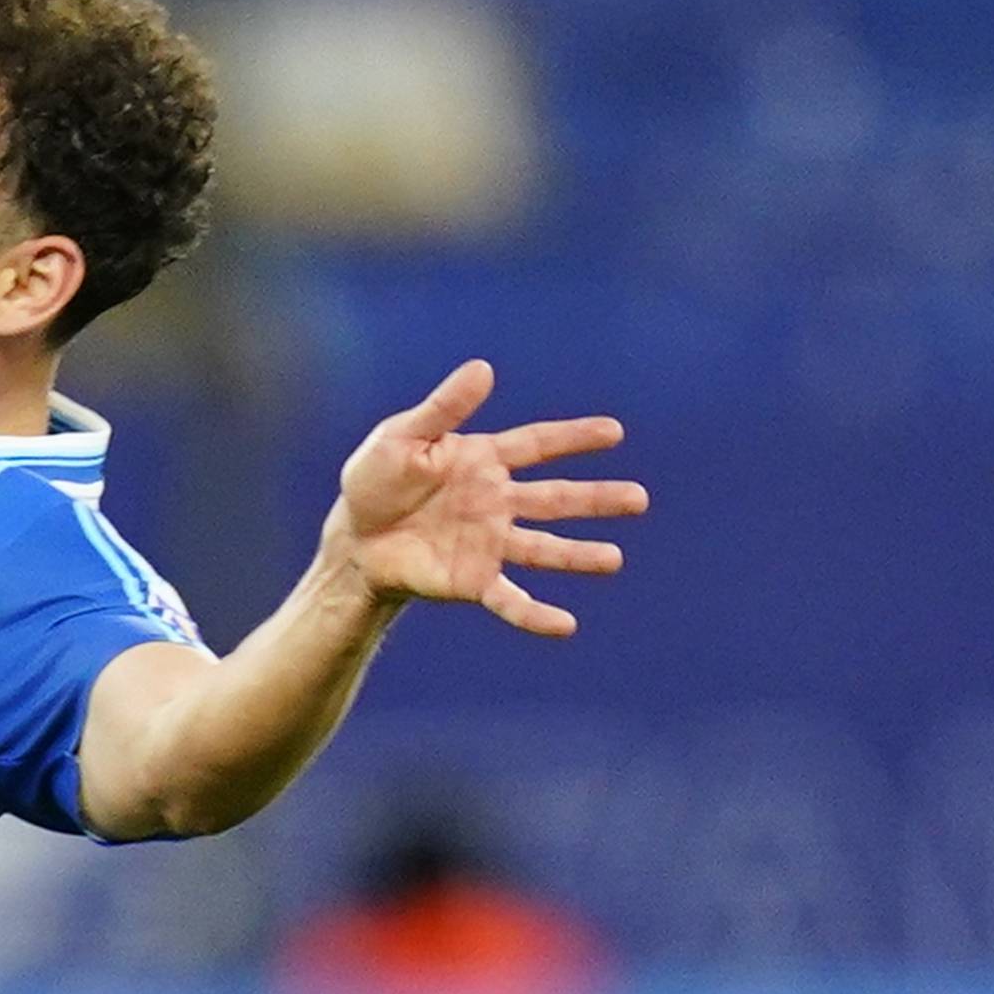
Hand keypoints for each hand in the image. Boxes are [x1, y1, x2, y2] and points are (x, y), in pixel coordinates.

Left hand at [321, 359, 647, 638]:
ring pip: (544, 548)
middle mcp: (496, 502)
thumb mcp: (402, 438)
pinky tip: (566, 625)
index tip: (614, 432)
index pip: (538, 445)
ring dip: (578, 555)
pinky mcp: (472, 580)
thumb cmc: (374, 482)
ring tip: (614, 560)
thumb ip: (444, 409)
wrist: (353, 539)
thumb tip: (483, 368)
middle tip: (640, 499)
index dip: (575, 438)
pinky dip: (536, 614)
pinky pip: (510, 598)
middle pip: (556, 498)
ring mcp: (489, 543)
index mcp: (484, 462)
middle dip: (597, 499)